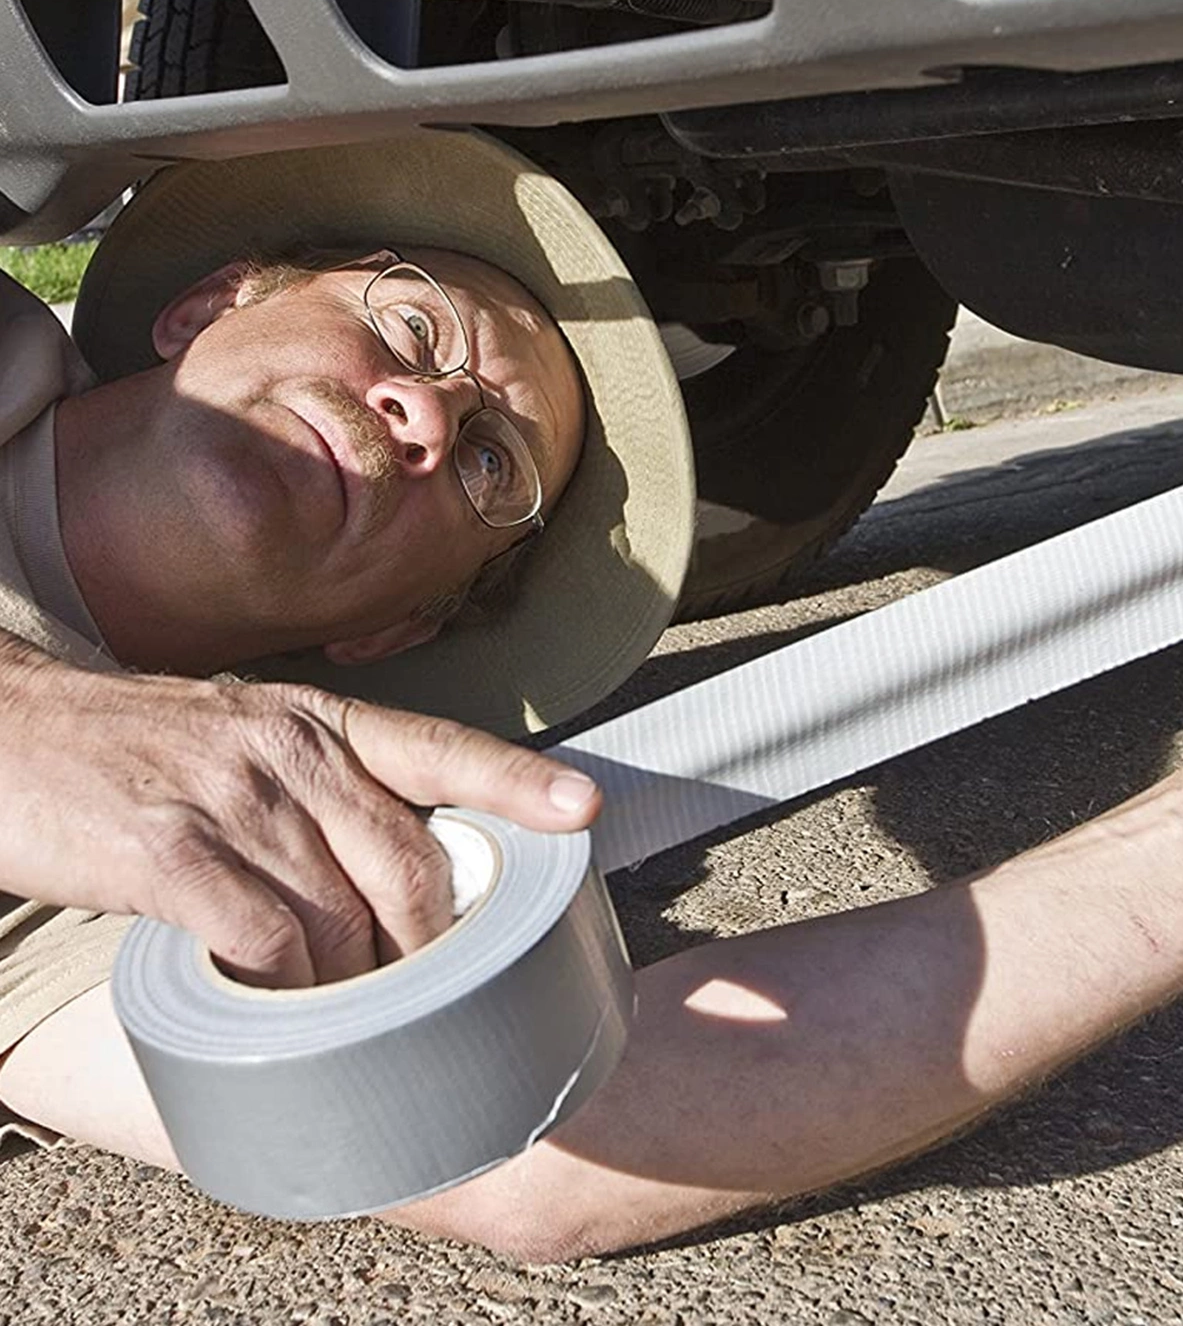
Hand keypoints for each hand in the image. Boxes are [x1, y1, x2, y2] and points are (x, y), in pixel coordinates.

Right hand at [0, 652, 599, 986]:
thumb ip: (327, 787)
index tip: (585, 810)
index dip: (520, 782)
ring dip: (354, 979)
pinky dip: (283, 987)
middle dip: (431, 941)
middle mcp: (290, 750)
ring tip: (340, 1003)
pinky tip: (271, 997)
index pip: (443, 748)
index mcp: (320, 719)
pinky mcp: (169, 853)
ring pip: (342, 916)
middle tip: (426, 985)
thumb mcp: (248, 734)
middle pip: (409, 864)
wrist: (8, 732)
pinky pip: (266, 941)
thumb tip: (400, 871)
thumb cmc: (139, 746)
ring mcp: (233, 799)